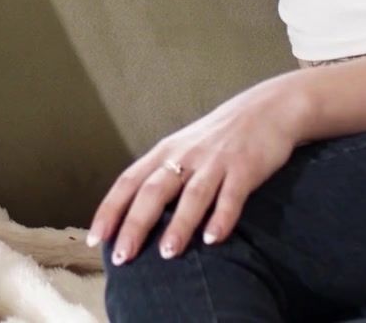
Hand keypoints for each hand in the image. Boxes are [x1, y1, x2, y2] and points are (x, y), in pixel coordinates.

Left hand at [89, 83, 309, 264]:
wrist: (268, 108)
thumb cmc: (219, 136)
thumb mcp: (183, 149)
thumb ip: (162, 177)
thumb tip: (134, 218)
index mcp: (165, 152)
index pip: (129, 182)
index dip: (110, 209)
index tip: (96, 238)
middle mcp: (185, 156)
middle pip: (154, 191)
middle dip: (136, 225)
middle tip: (123, 258)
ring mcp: (215, 162)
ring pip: (192, 195)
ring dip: (179, 225)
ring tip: (167, 254)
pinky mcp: (245, 168)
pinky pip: (232, 195)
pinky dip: (222, 217)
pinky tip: (213, 239)